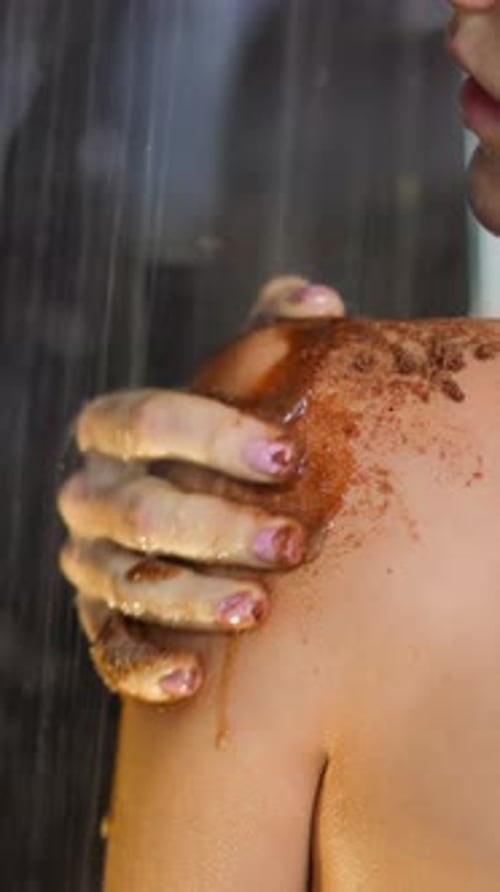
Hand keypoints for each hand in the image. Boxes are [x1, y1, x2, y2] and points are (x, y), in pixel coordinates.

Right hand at [58, 276, 345, 702]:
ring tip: (256, 610)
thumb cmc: (230, 446)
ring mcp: (91, 559)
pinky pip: (106, 648)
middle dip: (213, 528)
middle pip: (135, 510)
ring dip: (187, 597)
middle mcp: (93, 493)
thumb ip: (278, 334)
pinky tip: (192, 679)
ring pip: (122, 582)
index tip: (287, 457)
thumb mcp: (249, 384)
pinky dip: (142, 665)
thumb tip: (320, 303)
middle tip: (292, 544)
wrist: (201, 516)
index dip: (210, 435)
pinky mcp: (100, 617)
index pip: (145, 420)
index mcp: (117, 429)